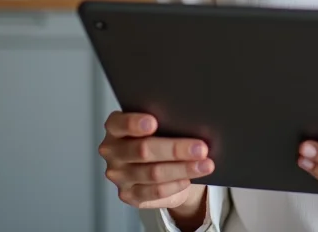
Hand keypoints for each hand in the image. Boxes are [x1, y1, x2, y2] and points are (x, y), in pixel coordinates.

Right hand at [99, 111, 213, 216]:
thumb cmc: (160, 136)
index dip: (134, 123)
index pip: (119, 123)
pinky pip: (154, 192)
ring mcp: (118, 175)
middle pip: (143, 150)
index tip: (154, 122)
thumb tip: (192, 123)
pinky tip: (189, 179)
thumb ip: (165, 121)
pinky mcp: (129, 195)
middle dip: (175, 149)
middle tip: (200, 148)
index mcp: (115, 128)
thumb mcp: (160, 125)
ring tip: (205, 164)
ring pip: (153, 173)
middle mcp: (112, 151)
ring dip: (183, 169)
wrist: (157, 164)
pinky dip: (175, 185)